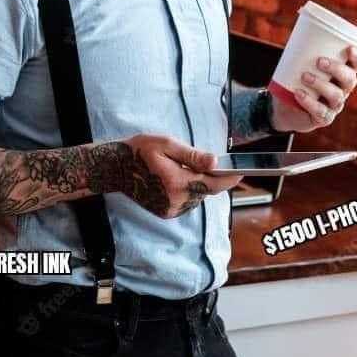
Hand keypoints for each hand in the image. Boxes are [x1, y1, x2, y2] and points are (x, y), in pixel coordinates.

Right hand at [120, 134, 243, 218]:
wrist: (115, 169)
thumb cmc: (139, 151)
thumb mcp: (166, 144)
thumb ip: (192, 155)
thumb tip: (215, 162)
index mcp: (177, 181)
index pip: (213, 184)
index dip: (230, 179)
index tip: (241, 172)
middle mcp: (176, 200)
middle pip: (206, 190)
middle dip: (209, 177)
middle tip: (199, 161)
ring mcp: (171, 209)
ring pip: (197, 196)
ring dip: (197, 184)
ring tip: (180, 169)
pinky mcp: (167, 212)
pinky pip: (187, 202)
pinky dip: (187, 191)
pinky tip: (174, 179)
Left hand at [271, 45, 356, 132]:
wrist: (283, 106)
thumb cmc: (294, 80)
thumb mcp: (298, 63)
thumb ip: (301, 49)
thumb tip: (297, 29)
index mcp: (341, 74)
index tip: (349, 48)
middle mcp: (342, 90)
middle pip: (350, 79)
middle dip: (337, 69)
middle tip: (319, 61)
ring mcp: (334, 105)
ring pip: (336, 95)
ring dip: (321, 84)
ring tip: (304, 76)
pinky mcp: (324, 118)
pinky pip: (321, 111)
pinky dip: (309, 101)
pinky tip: (299, 94)